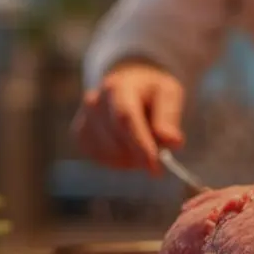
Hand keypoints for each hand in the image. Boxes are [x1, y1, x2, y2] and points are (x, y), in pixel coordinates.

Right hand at [71, 62, 185, 173]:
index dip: (140, 144)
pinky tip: (127, 146)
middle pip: (116, 140)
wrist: (126, 86)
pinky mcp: (79, 135)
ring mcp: (84, 119)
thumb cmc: (150, 91)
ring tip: (143, 143)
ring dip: (131, 158)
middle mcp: (94, 101)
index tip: (156, 167)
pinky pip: (101, 159)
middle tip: (159, 158)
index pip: (125, 118)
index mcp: (118, 86)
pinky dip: (119, 160)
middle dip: (140, 155)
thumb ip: (169, 116)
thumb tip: (173, 142)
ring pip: (109, 154)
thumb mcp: (167, 93)